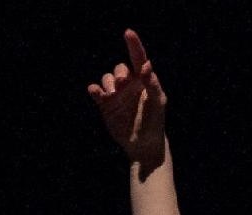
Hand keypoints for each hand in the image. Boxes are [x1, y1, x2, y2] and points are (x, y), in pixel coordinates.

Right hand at [87, 29, 166, 174]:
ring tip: (113, 94)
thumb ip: (152, 83)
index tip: (128, 32)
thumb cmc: (155, 122)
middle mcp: (129, 85)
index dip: (133, 45)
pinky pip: (96, 91)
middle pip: (119, 68)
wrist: (143, 144)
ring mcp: (117, 94)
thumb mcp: (157, 102)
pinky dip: (95, 90)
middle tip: (122, 83)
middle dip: (119, 73)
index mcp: (143, 81)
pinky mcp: (106, 105)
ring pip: (107, 78)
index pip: (138, 58)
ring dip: (108, 83)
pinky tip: (96, 93)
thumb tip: (146, 65)